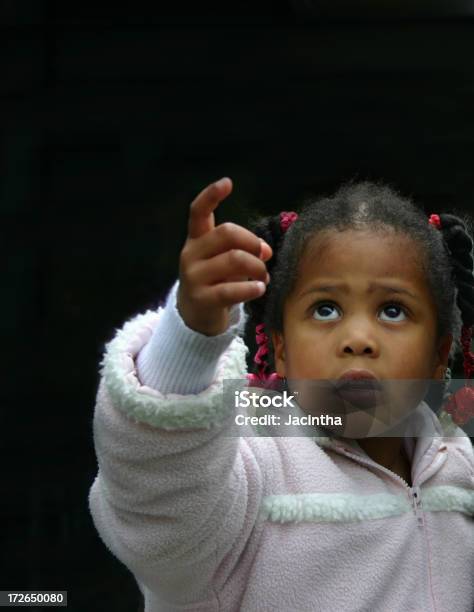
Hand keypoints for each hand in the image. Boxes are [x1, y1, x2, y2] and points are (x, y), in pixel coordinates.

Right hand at [177, 177, 271, 335]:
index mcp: (196, 239)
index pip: (198, 211)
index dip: (211, 195)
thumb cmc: (215, 281)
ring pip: (234, 260)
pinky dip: (252, 288)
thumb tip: (266, 251)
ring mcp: (194, 277)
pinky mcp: (201, 298)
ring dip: (257, 267)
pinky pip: (231, 290)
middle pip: (226, 233)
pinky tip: (260, 289)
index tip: (227, 183)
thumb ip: (242, 249)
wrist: (195, 316)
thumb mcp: (223, 260)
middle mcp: (191, 254)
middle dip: (253, 242)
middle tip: (265, 256)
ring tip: (264, 277)